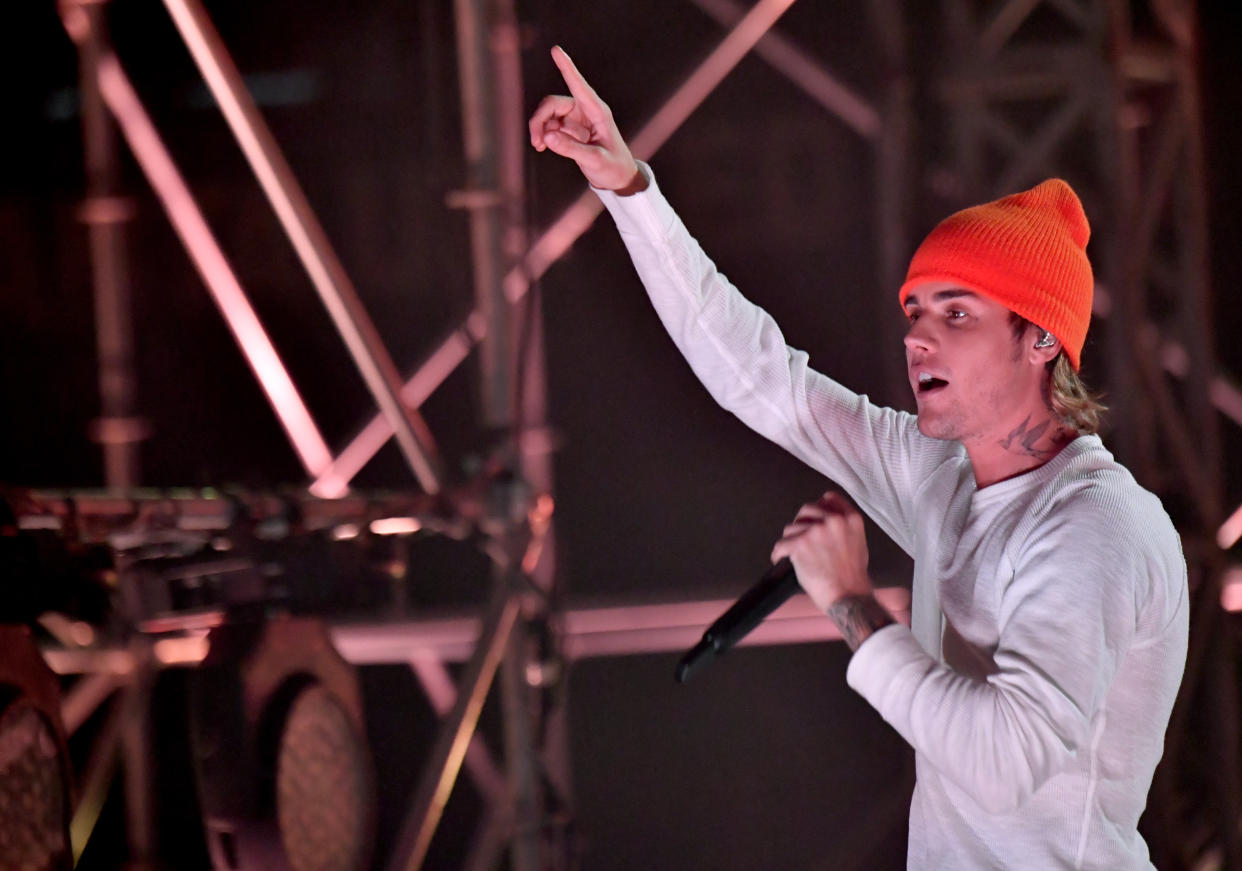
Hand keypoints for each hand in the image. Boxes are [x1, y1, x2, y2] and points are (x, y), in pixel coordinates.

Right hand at [528, 46, 646, 193]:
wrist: (618, 178)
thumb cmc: (613, 167)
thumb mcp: (594, 160)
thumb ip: (571, 149)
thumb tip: (546, 137)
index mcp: (598, 112)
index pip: (579, 86)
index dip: (567, 68)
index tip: (556, 50)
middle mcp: (585, 111)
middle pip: (553, 103)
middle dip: (540, 119)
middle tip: (537, 142)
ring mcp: (576, 119)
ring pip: (548, 114)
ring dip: (539, 128)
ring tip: (539, 147)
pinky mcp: (569, 129)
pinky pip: (549, 125)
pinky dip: (543, 135)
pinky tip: (543, 147)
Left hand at [770, 491, 871, 612]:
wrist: (849, 598)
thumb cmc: (853, 577)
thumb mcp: (858, 543)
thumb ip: (844, 527)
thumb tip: (828, 517)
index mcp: (851, 519)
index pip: (829, 499)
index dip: (819, 507)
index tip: (812, 515)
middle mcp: (833, 521)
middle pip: (807, 509)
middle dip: (801, 522)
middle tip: (800, 536)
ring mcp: (815, 531)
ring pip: (791, 528)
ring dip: (790, 541)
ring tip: (793, 554)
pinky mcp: (799, 544)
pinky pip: (781, 545)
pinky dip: (778, 554)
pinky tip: (779, 560)